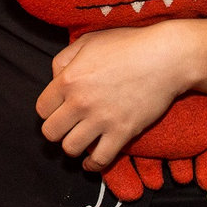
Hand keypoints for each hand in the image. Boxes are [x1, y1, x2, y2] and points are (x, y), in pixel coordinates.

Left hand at [36, 23, 196, 173]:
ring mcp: (101, 119)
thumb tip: (54, 79)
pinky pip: (100, 159)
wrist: (164, 57)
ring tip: (78, 141)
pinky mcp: (123, 132)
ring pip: (70, 148)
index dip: (48, 111)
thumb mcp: (87, 42)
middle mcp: (80, 102)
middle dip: (56, 131)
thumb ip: (63, 60)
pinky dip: (92, 165)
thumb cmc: (126, 45)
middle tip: (66, 127)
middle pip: (51, 132)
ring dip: (72, 146)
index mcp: (68, 80)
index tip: (57, 111)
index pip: (42, 109)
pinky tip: (90, 162)